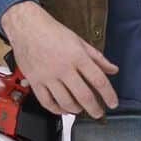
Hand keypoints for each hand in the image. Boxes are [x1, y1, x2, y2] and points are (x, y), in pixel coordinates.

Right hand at [2, 2, 118, 117]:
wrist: (27, 27)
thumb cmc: (52, 32)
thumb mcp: (79, 41)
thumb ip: (97, 58)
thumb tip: (113, 69)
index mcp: (77, 56)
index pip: (99, 80)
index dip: (109, 95)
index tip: (113, 103)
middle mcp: (63, 68)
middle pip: (84, 95)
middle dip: (94, 109)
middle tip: (98, 113)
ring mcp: (48, 76)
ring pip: (65, 102)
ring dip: (76, 110)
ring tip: (81, 109)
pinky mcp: (35, 81)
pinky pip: (47, 102)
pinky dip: (57, 110)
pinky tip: (63, 109)